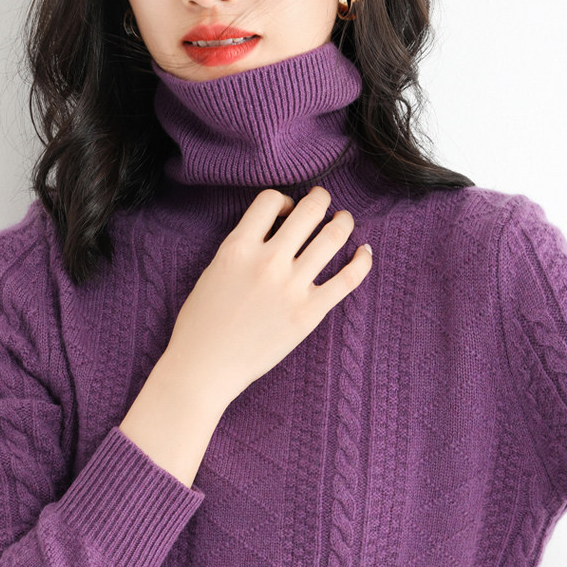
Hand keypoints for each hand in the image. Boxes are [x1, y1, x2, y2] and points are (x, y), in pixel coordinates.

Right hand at [163, 186, 371, 407]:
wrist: (205, 367)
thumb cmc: (201, 323)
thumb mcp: (214, 271)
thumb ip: (243, 248)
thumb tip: (274, 231)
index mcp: (238, 248)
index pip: (270, 200)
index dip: (283, 199)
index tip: (286, 211)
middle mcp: (268, 262)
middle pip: (308, 211)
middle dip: (320, 199)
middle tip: (323, 201)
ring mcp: (291, 287)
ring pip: (333, 237)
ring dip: (343, 222)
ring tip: (344, 220)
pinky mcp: (310, 313)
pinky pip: (348, 278)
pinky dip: (362, 260)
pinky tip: (365, 252)